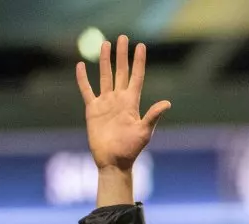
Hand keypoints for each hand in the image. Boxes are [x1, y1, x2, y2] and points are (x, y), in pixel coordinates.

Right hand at [76, 35, 170, 172]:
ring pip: (105, 76)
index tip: (141, 46)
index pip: (136, 77)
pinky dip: (83, 79)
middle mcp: (119, 100)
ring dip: (105, 61)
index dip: (138, 62)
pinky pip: (87, 90)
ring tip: (105, 44)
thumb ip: (153, 116)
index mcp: (132, 103)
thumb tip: (167, 103)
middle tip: (123, 37)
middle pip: (121, 72)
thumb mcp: (144, 132)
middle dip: (122, 55)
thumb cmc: (130, 149)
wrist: (113, 161)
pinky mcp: (93, 110)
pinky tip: (82, 66)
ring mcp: (106, 103)